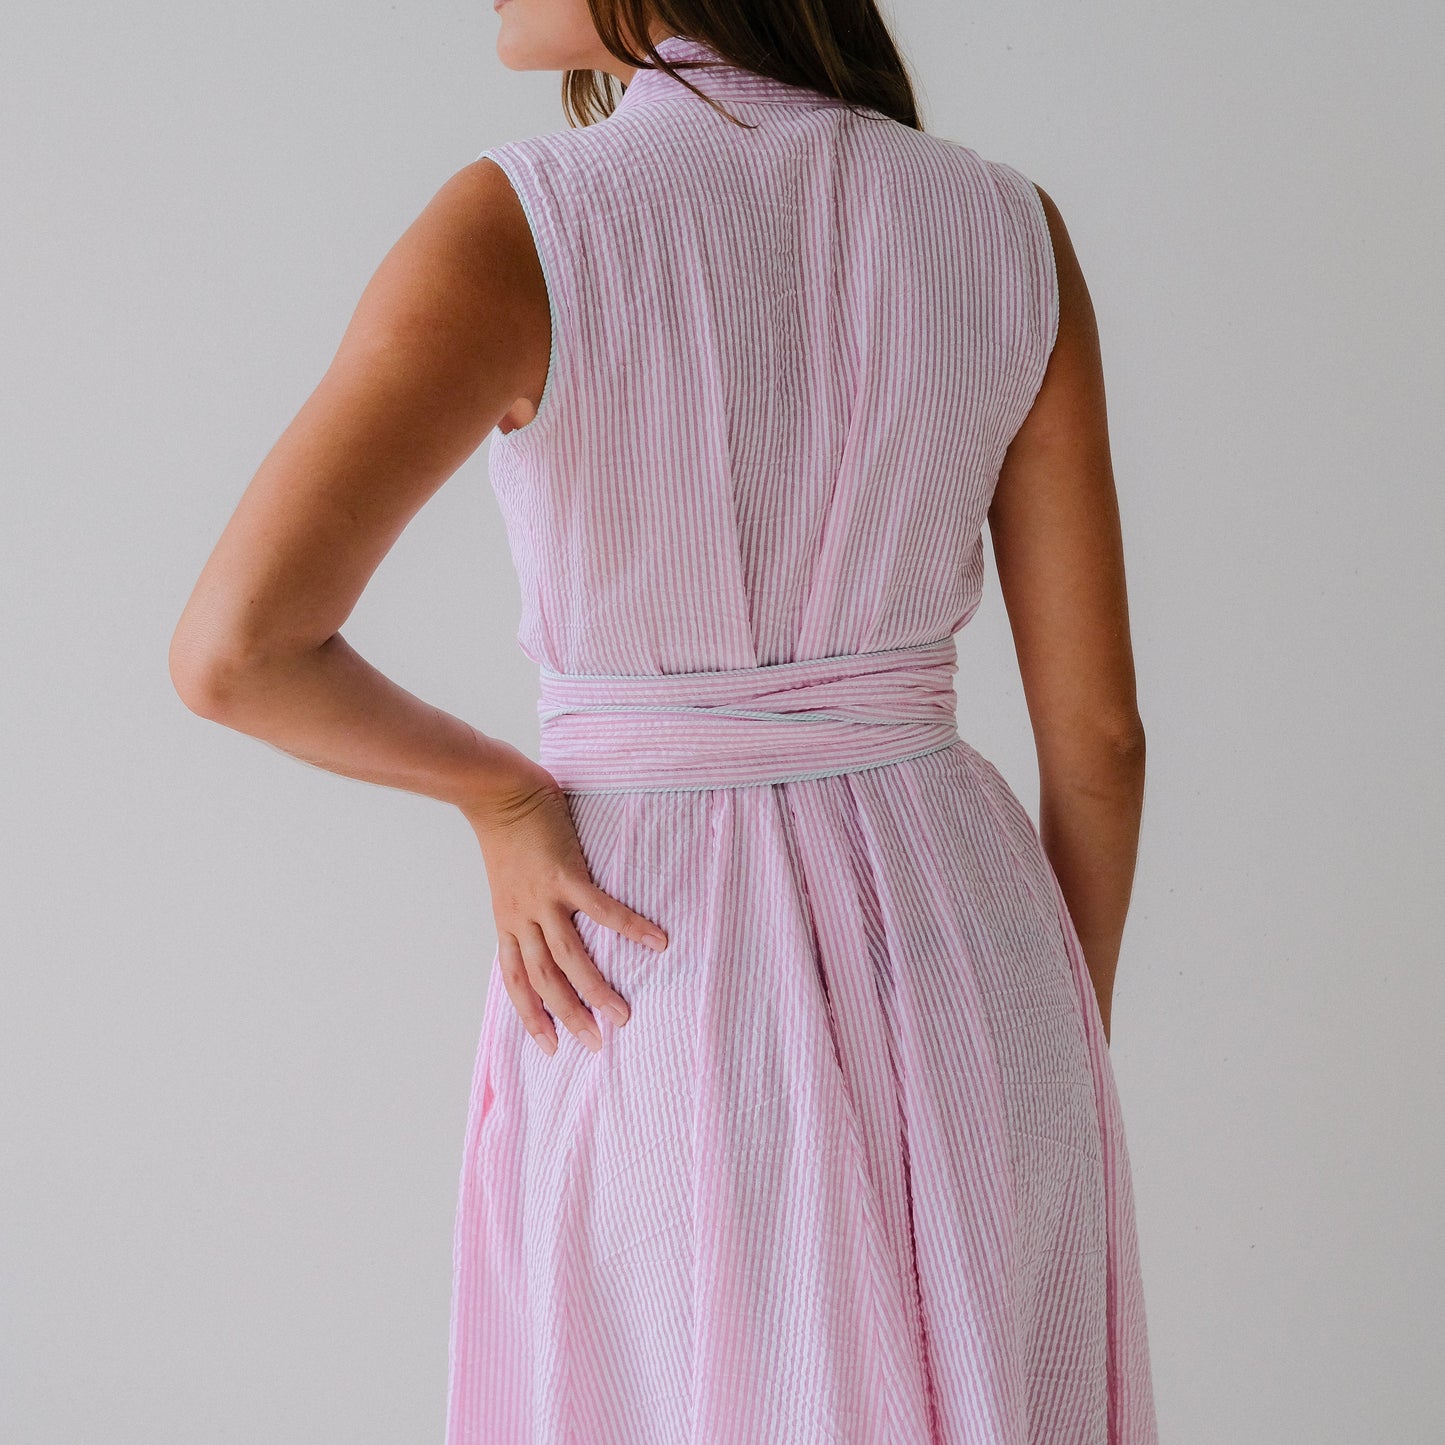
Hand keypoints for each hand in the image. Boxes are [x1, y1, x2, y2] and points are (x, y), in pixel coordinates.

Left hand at [462, 749, 667, 1055]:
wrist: (497, 793)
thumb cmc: (506, 831)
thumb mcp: (508, 881)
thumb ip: (526, 906)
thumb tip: (547, 925)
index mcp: (509, 922)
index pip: (517, 981)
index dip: (532, 1015)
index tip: (550, 1046)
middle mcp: (523, 918)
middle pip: (545, 979)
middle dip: (570, 1014)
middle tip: (596, 1043)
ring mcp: (543, 899)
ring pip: (568, 957)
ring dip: (595, 989)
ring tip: (622, 1014)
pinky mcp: (565, 875)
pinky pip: (602, 910)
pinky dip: (630, 927)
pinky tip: (656, 941)